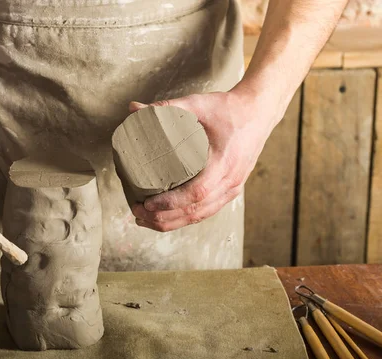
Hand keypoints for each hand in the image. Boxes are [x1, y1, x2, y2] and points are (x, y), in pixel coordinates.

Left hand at [130, 88, 278, 231]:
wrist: (258, 111)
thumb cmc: (228, 108)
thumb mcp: (197, 103)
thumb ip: (165, 107)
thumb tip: (132, 108)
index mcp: (224, 162)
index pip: (196, 193)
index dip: (170, 202)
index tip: (147, 203)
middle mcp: (231, 181)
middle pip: (196, 211)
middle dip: (164, 217)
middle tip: (137, 212)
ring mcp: (233, 188)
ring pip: (201, 215)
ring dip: (172, 222)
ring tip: (146, 220)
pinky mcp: (232, 190)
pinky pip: (207, 211)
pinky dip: (186, 218)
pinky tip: (167, 218)